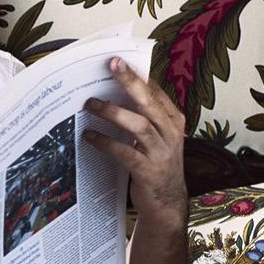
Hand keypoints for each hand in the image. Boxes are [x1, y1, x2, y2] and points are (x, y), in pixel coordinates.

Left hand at [84, 57, 186, 228]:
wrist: (166, 202)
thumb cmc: (155, 165)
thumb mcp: (155, 138)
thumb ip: (142, 117)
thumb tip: (114, 94)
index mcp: (173, 120)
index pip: (155, 91)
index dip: (137, 76)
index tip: (118, 61)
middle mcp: (171, 132)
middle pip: (149, 102)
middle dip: (130, 82)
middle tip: (111, 67)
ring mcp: (161, 152)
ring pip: (139, 125)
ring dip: (113, 113)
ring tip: (90, 104)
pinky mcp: (148, 170)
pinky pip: (125, 152)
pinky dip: (106, 143)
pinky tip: (90, 137)